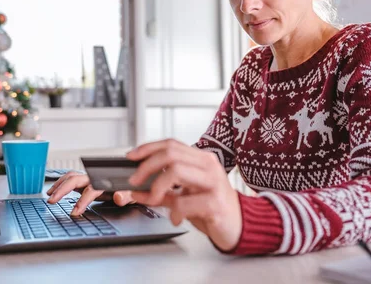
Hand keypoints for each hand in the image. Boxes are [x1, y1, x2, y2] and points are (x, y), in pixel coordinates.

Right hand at [46, 171, 133, 215]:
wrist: (132, 183)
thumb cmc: (132, 190)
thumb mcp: (133, 195)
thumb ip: (127, 196)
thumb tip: (118, 197)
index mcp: (106, 182)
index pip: (91, 190)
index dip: (82, 201)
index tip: (74, 212)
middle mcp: (95, 178)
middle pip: (76, 180)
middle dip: (62, 189)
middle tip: (52, 200)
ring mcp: (90, 178)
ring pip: (71, 176)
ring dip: (59, 184)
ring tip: (50, 195)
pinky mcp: (86, 181)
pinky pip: (71, 178)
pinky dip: (61, 182)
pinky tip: (54, 189)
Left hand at [126, 139, 241, 251]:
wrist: (239, 226)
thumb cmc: (213, 208)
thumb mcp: (184, 196)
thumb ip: (162, 193)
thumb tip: (135, 191)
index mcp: (201, 160)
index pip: (171, 144)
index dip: (147, 148)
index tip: (131, 157)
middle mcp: (208, 166)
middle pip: (170, 154)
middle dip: (146, 167)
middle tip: (135, 181)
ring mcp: (213, 183)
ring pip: (176, 171)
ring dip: (157, 187)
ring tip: (154, 199)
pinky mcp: (215, 203)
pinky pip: (185, 203)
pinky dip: (174, 212)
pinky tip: (176, 218)